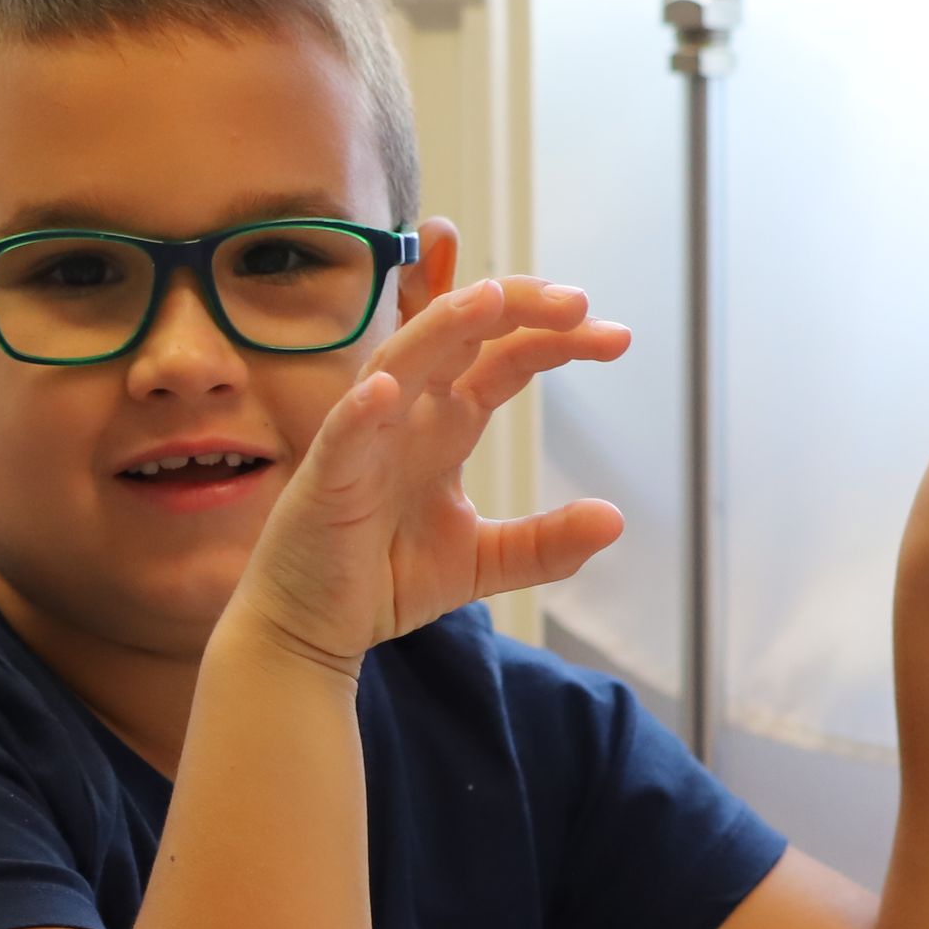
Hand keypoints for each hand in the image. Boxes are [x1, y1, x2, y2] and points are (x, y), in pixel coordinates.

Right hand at [231, 276, 628, 666]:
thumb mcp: (482, 561)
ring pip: (401, 362)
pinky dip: (359, 410)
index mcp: (446, 425)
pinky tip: (384, 390)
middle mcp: (408, 416)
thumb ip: (544, 543)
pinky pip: (342, 435)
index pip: (505, 358)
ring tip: (490, 299)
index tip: (616, 338)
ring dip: (441, 327)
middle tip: (577, 302)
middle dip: (517, 308)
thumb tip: (613, 519)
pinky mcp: (327, 480)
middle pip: (462, 337)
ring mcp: (364, 441)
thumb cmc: (384, 579)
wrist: (312, 630)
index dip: (557, 340)